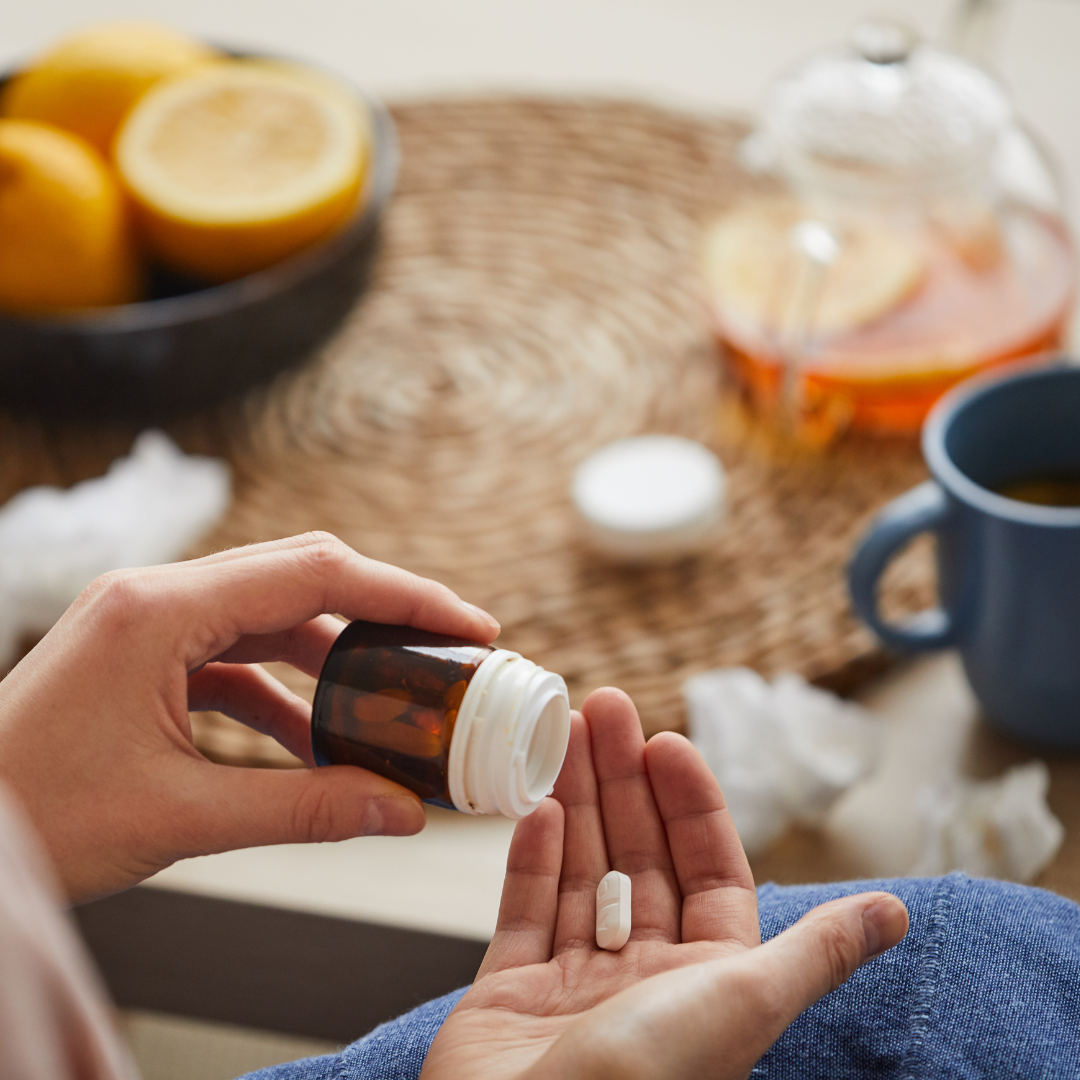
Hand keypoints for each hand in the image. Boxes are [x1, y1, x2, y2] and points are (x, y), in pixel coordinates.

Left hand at [0, 532, 499, 902]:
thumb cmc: (31, 818)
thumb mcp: (179, 817)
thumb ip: (303, 809)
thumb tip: (402, 811)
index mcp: (159, 609)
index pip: (313, 573)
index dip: (403, 594)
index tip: (466, 625)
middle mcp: (155, 597)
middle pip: (300, 579)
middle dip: (382, 614)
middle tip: (449, 650)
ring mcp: (147, 624)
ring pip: (271, 619)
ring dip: (335, 659)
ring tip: (394, 702)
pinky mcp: (143, 658)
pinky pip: (235, 659)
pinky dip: (285, 693)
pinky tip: (320, 740)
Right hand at [421, 688, 907, 1079]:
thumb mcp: (743, 1004)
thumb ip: (816, 952)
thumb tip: (898, 913)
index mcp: (704, 982)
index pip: (705, 869)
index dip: (689, 801)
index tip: (666, 742)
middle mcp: (641, 980)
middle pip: (635, 857)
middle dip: (621, 779)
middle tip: (602, 707)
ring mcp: (571, 985)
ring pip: (579, 872)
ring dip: (576, 800)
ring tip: (565, 732)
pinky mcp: (508, 995)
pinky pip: (523, 913)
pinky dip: (530, 859)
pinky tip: (537, 807)